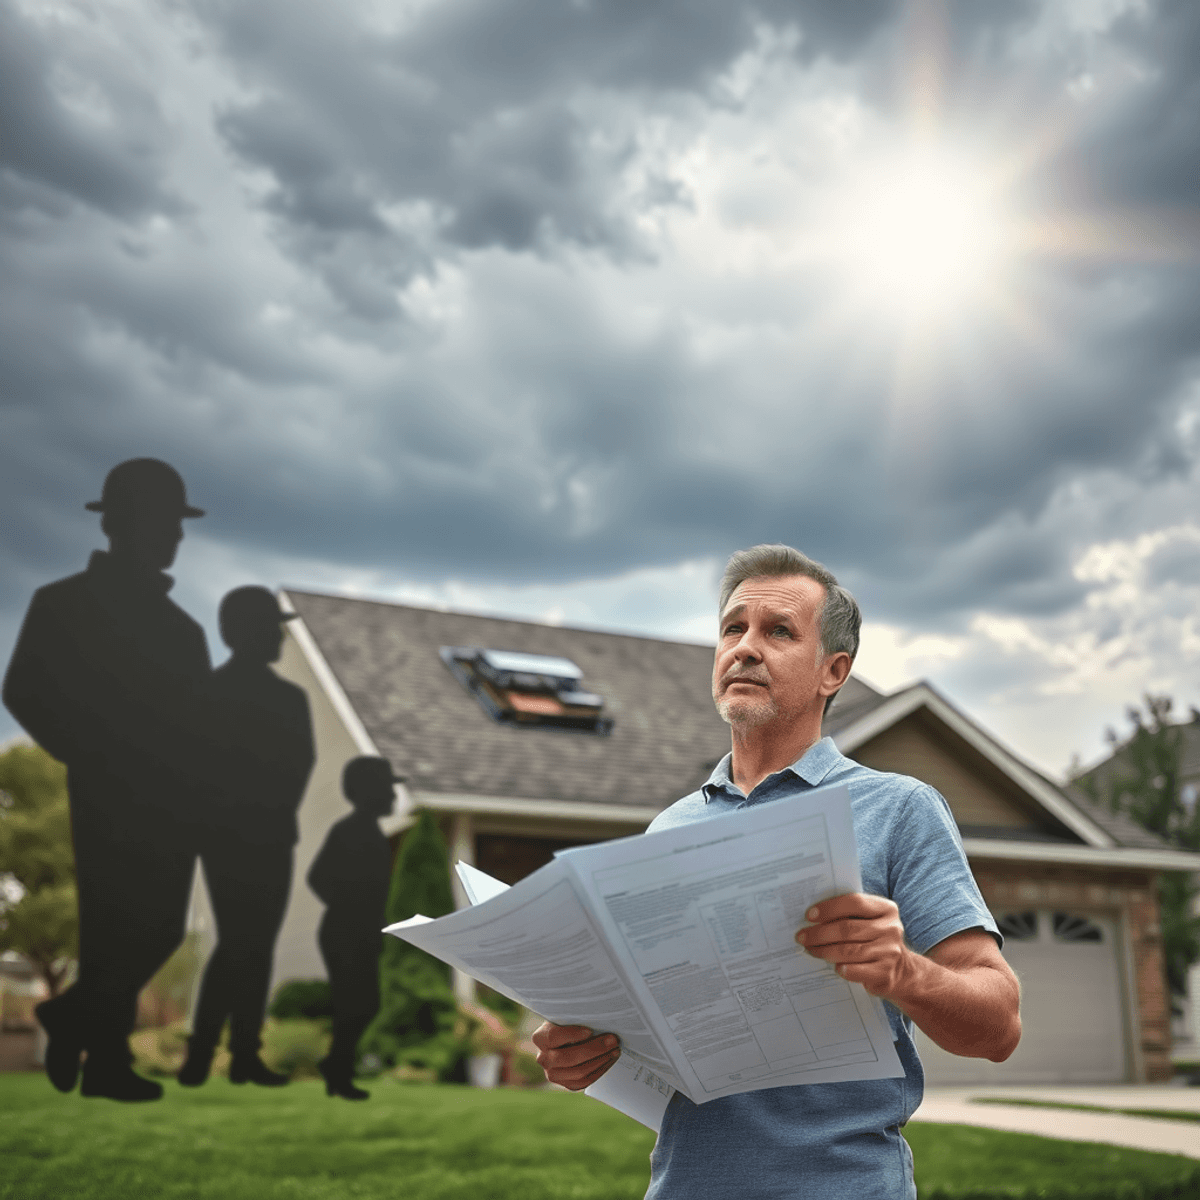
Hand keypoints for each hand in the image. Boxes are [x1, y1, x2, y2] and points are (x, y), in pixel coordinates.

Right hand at [531, 1022, 619, 1089]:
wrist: (565, 1039)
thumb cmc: (568, 1023)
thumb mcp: (567, 1016)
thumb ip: (576, 1017)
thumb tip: (597, 1015)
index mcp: (540, 1038)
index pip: (553, 1037)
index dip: (572, 1034)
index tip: (590, 1030)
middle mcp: (543, 1058)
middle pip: (568, 1057)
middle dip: (594, 1049)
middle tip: (612, 1040)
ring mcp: (553, 1074)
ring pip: (578, 1072)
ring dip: (600, 1061)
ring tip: (615, 1050)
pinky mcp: (565, 1084)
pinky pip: (584, 1082)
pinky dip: (599, 1071)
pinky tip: (609, 1060)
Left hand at [794, 892, 912, 998]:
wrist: (903, 972)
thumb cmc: (876, 940)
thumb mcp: (871, 921)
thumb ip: (850, 914)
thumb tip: (814, 914)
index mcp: (886, 909)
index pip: (855, 902)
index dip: (829, 908)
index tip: (809, 915)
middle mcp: (891, 929)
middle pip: (847, 928)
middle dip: (820, 933)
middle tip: (801, 936)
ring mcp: (890, 952)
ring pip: (848, 950)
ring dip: (824, 950)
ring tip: (809, 949)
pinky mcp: (885, 973)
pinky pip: (856, 970)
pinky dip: (841, 968)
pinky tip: (832, 966)